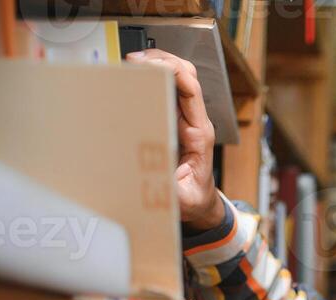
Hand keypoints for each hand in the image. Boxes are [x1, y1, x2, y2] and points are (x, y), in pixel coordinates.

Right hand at [124, 49, 224, 229]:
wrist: (201, 203)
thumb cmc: (193, 199)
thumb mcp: (180, 199)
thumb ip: (168, 189)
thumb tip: (149, 176)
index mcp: (199, 134)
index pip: (191, 91)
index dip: (172, 72)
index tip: (150, 66)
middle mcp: (195, 120)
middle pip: (186, 75)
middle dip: (163, 60)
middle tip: (136, 60)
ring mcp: (186, 118)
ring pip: (178, 78)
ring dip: (158, 65)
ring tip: (134, 63)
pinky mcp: (176, 120)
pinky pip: (169, 91)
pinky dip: (154, 79)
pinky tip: (138, 77)